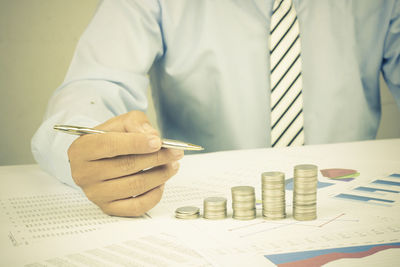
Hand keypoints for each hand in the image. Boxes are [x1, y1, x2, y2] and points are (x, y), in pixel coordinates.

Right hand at [67, 111, 183, 216]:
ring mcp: (95, 194)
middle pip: (126, 166)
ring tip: (173, 165)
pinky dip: (154, 195)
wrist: (100, 157)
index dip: (137, 143)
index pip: (110, 145)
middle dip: (157, 158)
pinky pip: (136, 206)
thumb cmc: (111, 138)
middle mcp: (84, 174)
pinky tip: (161, 183)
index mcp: (82, 149)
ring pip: (135, 186)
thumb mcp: (121, 123)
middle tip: (175, 153)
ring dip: (160, 175)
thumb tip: (153, 137)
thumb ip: (136, 124)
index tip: (158, 142)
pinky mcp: (108, 208)